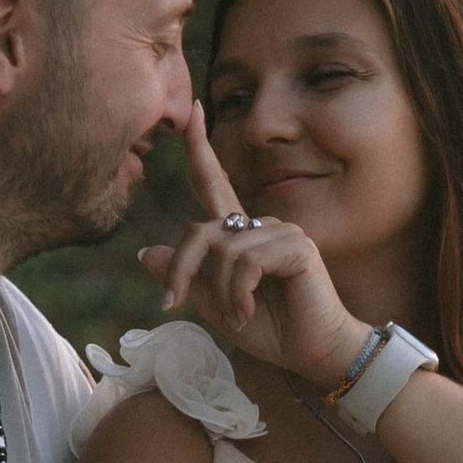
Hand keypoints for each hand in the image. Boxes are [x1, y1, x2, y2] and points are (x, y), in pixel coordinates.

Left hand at [141, 112, 370, 388]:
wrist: (315, 353)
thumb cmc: (274, 331)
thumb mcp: (219, 308)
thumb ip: (189, 279)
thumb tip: (146, 252)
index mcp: (242, 235)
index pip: (213, 183)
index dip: (199, 147)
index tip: (191, 108)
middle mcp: (260, 225)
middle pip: (201, 229)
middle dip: (181, 269)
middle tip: (172, 304)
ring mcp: (281, 231)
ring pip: (224, 251)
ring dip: (222, 294)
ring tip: (237, 318)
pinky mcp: (296, 246)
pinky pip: (247, 262)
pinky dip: (239, 293)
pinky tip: (249, 313)